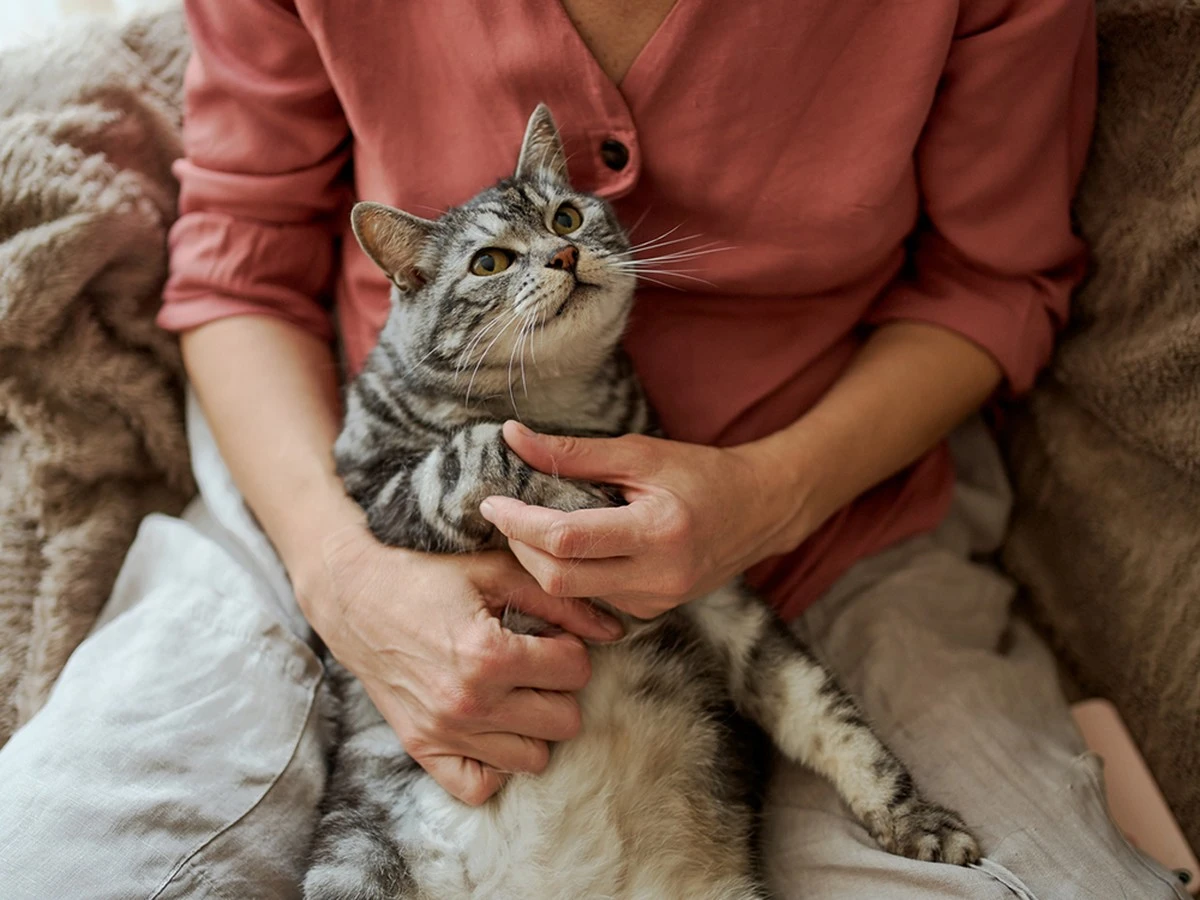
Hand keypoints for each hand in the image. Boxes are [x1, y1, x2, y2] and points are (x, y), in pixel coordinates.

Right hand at [297, 523, 623, 805]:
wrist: (354, 596)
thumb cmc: (428, 576)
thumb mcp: (496, 572)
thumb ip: (560, 601)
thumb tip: (615, 630)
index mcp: (489, 655)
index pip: (575, 670)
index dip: (571, 648)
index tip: (549, 636)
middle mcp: (469, 703)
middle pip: (564, 721)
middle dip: (558, 688)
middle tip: (534, 664)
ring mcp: (445, 732)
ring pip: (534, 759)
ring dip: (533, 725)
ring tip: (513, 691)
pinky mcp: (423, 750)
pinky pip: (482, 787)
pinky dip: (495, 763)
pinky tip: (492, 725)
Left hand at [478, 421, 811, 618]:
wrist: (760, 510)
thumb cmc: (701, 473)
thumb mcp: (639, 453)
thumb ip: (572, 453)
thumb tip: (512, 437)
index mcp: (657, 532)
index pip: (566, 539)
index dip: (519, 523)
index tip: (492, 502)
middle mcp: (658, 577)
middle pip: (558, 579)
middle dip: (521, 546)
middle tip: (506, 514)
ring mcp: (655, 602)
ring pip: (571, 594)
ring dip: (542, 561)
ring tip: (535, 526)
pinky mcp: (650, 612)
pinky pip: (592, 598)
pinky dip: (571, 572)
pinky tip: (572, 547)